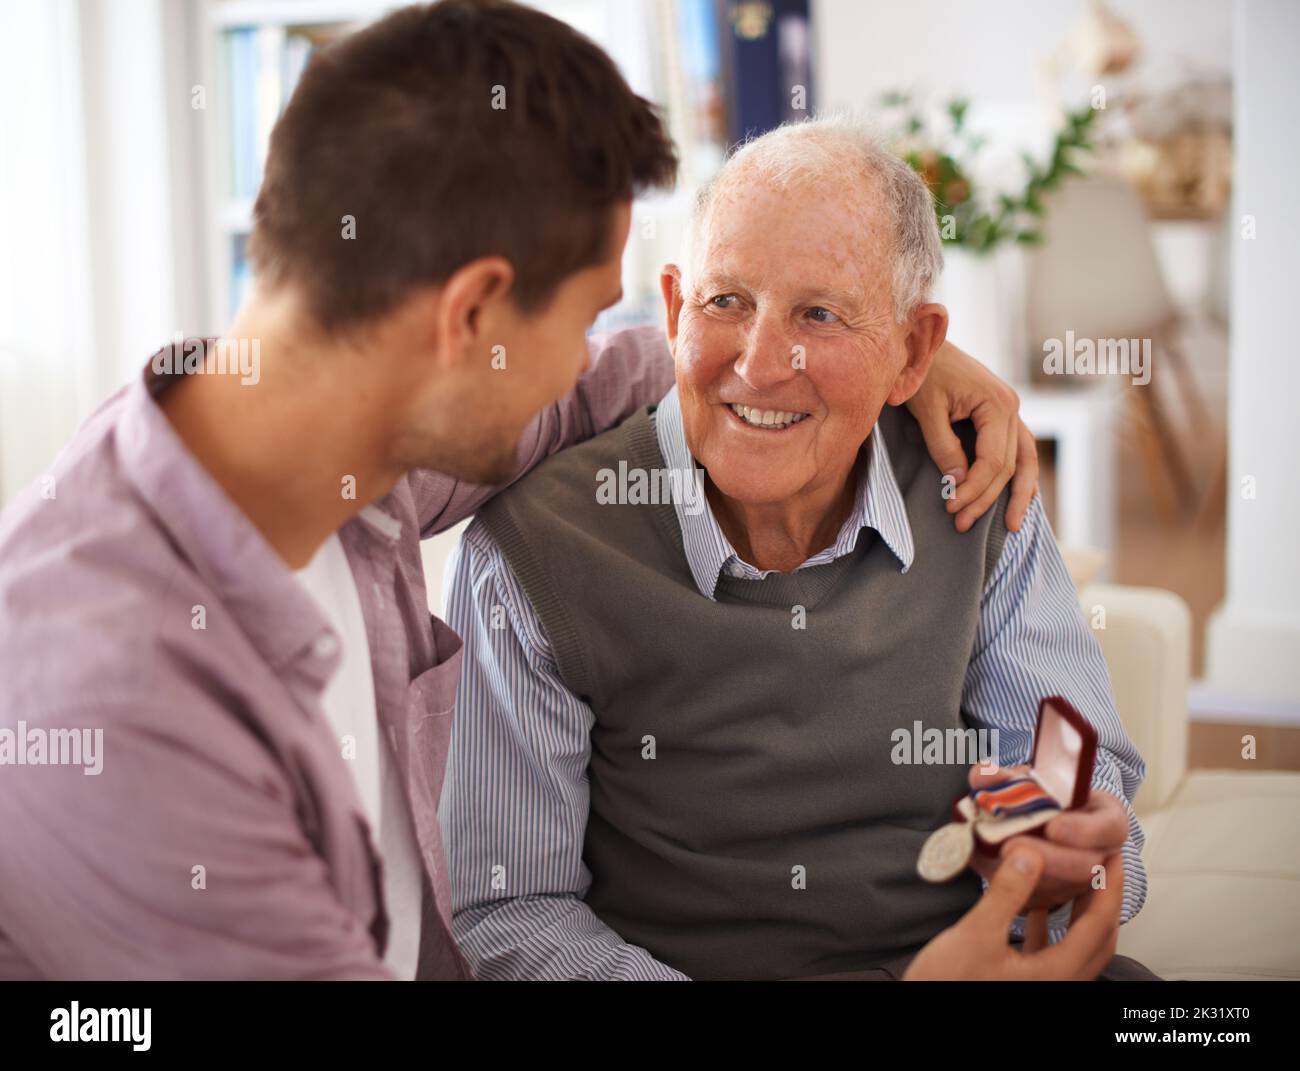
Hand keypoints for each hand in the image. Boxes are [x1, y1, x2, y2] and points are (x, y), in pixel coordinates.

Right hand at [904, 849, 1123, 979]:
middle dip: (1104, 898)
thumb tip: (1030, 852)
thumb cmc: (949, 983)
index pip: (1099, 924)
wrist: (925, 1013)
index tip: (1112, 852)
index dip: (1110, 886)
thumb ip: (1006, 894)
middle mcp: (1060, 983)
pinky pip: (1053, 950)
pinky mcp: (1024, 982)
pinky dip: (1053, 925)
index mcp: (1057, 974)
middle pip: (1098, 937)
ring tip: (1075, 874)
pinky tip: (1036, 904)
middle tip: (1102, 860)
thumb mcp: (976, 935)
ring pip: (1078, 944)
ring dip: (1081, 911)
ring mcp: (1044, 985)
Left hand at [905, 339, 1037, 533]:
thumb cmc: (921, 373)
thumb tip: (959, 483)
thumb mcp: (927, 411)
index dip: (975, 489)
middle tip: (962, 524)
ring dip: (1018, 494)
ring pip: (1023, 460)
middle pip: (1008, 466)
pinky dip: (1018, 474)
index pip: (994, 461)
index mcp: (997, 404)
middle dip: (987, 499)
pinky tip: (1019, 497)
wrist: (919, 341)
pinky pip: (1016, 449)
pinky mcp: (999, 414)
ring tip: (1013, 527)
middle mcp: (1010, 407)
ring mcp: (1009, 410)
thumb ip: (944, 447)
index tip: (951, 508)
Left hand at [966, 763, 1129, 911]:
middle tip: (1009, 846)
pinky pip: (1039, 900)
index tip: (1052, 827)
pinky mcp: (1056, 898)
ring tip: (993, 855)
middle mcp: (1101, 855)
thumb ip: (1006, 777)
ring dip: (1026, 874)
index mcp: (1106, 820)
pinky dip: (1013, 885)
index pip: (1111, 828)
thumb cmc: (1038, 795)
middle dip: (1048, 859)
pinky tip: (991, 867)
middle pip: (1086, 866)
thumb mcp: (1027, 778)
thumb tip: (984, 774)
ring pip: (1060, 888)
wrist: (1027, 820)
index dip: (1085, 831)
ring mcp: (1081, 881)